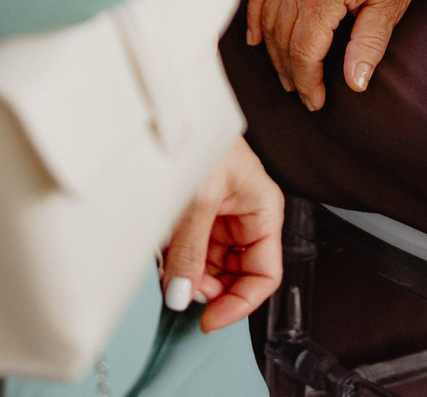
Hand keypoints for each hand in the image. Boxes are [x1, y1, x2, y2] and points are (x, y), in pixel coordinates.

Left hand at [159, 137, 283, 331]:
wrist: (171, 106)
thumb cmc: (200, 137)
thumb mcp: (198, 199)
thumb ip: (190, 251)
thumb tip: (182, 296)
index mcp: (263, 211)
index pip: (265, 274)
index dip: (240, 303)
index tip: (210, 320)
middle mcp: (246, 217)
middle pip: (236, 274)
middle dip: (210, 288)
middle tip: (181, 290)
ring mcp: (220, 217)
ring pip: (210, 265)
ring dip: (189, 274)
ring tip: (167, 267)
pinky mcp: (196, 213)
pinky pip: (190, 249)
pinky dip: (176, 260)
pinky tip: (162, 255)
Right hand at [246, 0, 421, 109]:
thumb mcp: (390, 4)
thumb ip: (369, 45)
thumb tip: (354, 84)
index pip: (303, 52)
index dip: (307, 82)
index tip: (316, 102)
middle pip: (282, 39)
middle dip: (291, 72)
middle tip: (304, 93)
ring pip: (268, 19)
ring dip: (274, 51)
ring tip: (288, 74)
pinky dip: (254, 16)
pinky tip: (256, 39)